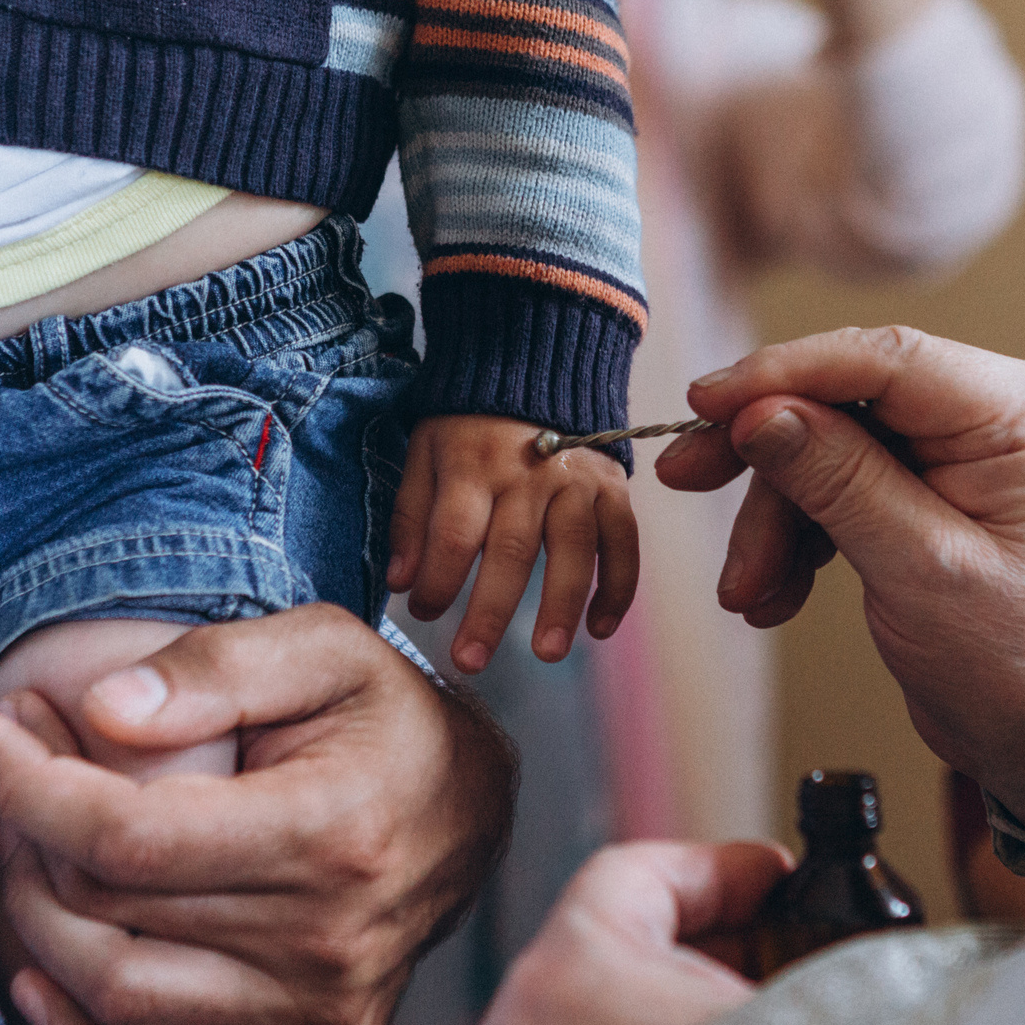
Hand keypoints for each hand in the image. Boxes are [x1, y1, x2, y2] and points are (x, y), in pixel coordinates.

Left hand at [0, 605, 515, 1024]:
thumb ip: (213, 668)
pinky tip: (40, 987)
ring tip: (21, 850)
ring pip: (115, 999)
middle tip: (3, 766)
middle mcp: (332, 946)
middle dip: (22, 833)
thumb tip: (100, 710)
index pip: (125, 837)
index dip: (26, 786)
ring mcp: (328, 1023)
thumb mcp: (322, 649)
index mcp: (332, 834)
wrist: (471, 813)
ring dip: (34, 925)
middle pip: (106, 916)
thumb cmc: (382, 719)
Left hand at [385, 414, 638, 673]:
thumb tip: (400, 583)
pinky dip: (617, 587)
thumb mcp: (425, 452)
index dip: (438, 581)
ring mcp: (576, 481)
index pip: (454, 534)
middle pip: (511, 551)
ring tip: (546, 654)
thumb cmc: (469, 424)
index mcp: (473, 464)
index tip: (423, 613)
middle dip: (490, 612)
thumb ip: (411, 516)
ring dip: (561, 606)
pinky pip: (623, 542)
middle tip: (471, 661)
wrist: (537, 363)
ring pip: (573, 550)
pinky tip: (600, 628)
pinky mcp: (613, 487)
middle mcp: (528, 473)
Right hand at [656, 325, 1024, 827]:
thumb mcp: (922, 571)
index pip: (889, 360)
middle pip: (850, 402)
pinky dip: (801, 539)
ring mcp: (967, 457)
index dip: (786, 373)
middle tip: (685, 476)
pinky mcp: (935, 496)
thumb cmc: (1024, 668)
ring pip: (833, 449)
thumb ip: (840, 480)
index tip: (707, 401)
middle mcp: (1002, 417)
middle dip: (768, 456)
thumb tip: (760, 410)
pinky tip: (774, 594)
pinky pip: (845, 489)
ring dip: (777, 518)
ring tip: (748, 591)